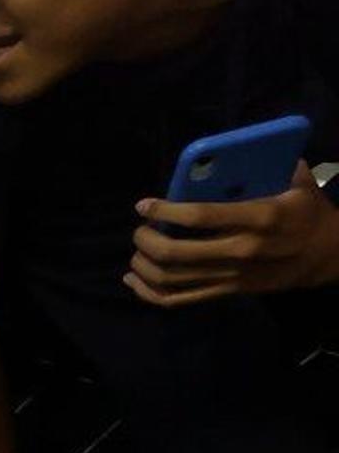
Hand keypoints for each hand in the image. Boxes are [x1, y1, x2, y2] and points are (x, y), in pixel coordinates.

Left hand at [129, 183, 338, 307]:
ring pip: (170, 278)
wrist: (326, 254)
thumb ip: (265, 166)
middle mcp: (242, 249)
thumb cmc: (306, 211)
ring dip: (143, 264)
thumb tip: (226, 153)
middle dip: (147, 239)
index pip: (200, 216)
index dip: (165, 210)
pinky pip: (177, 300)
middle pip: (175, 252)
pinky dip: (148, 292)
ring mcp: (232, 276)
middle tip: (140, 228)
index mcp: (260, 217)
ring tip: (139, 248)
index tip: (144, 205)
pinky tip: (134, 279)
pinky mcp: (227, 292)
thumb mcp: (296, 182)